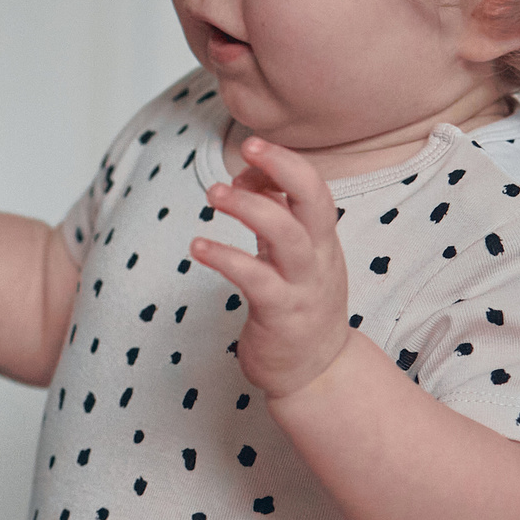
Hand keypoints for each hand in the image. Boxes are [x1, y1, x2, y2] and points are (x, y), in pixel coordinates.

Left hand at [188, 137, 353, 399]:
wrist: (316, 372)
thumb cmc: (298, 307)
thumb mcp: (291, 257)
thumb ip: (274, 216)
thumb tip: (248, 177)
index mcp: (321, 240)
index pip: (314, 188)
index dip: (285, 163)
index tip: (252, 149)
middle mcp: (318, 258)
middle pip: (315, 201)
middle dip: (283, 167)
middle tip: (248, 147)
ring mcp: (304, 287)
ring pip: (287, 236)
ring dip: (250, 208)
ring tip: (214, 193)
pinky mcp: (281, 315)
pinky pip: (256, 280)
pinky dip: (226, 258)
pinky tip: (198, 247)